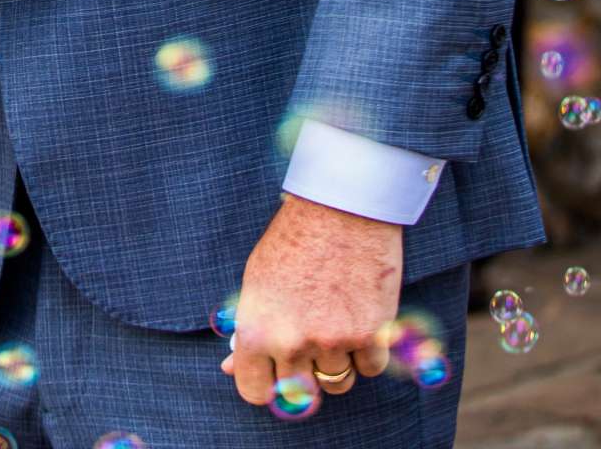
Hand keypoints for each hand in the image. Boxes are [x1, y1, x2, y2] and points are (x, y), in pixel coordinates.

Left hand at [223, 196, 400, 407]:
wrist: (340, 206)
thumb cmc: (294, 239)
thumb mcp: (257, 281)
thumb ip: (247, 329)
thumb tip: (230, 368)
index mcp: (257, 329)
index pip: (254, 391)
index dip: (264, 384)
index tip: (273, 373)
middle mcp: (293, 342)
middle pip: (300, 392)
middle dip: (303, 372)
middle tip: (310, 338)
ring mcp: (333, 342)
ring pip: (337, 383)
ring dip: (338, 361)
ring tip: (336, 320)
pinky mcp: (370, 335)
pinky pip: (369, 368)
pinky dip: (368, 350)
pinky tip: (361, 317)